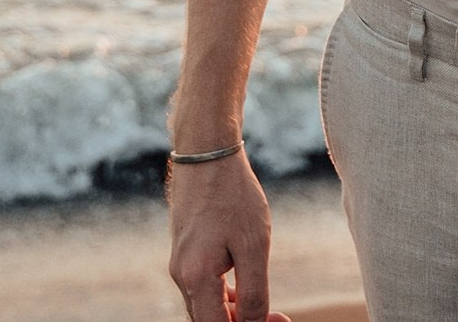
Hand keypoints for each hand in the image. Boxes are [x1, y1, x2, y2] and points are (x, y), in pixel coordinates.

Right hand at [166, 153, 286, 321]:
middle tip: (277, 316)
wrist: (207, 153)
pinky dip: (224, 296)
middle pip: (208, 321)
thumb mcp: (254, 244)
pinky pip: (203, 288)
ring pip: (205, 307)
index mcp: (195, 278)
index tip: (277, 321)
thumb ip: (254, 290)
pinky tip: (246, 287)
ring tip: (268, 306)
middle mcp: (181, 276)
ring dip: (234, 313)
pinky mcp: (185, 253)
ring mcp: (180, 265)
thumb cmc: (233, 195)